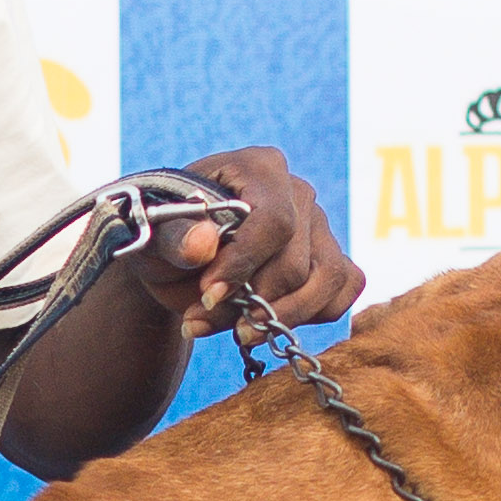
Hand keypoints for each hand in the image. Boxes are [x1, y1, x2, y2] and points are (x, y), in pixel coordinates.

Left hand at [129, 150, 366, 334]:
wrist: (177, 260)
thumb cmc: (167, 238)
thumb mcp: (155, 235)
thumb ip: (174, 238)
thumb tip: (203, 245)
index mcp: (260, 168)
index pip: (274, 221)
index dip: (244, 264)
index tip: (208, 294)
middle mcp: (299, 193)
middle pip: (295, 262)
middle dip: (251, 303)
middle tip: (202, 319)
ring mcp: (320, 226)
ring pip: (327, 280)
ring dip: (282, 317)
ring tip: (236, 332)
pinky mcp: (330, 258)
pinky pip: (345, 288)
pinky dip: (313, 314)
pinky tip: (271, 322)